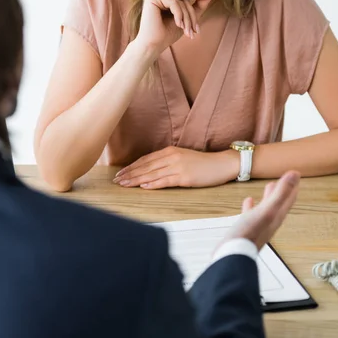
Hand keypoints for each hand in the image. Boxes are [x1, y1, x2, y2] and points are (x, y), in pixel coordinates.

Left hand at [113, 147, 238, 188]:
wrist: (221, 164)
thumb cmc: (202, 163)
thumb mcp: (182, 158)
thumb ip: (167, 162)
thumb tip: (152, 171)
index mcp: (170, 151)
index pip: (145, 160)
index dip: (132, 167)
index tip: (120, 174)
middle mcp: (171, 157)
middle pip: (146, 166)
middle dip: (129, 174)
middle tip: (116, 181)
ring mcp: (178, 166)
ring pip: (152, 174)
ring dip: (136, 180)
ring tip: (124, 185)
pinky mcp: (185, 176)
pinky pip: (165, 180)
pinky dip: (153, 184)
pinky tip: (143, 186)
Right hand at [136, 0, 219, 54]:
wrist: (153, 45)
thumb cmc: (167, 33)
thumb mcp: (187, 19)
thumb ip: (198, 5)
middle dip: (192, 15)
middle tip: (195, 31)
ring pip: (181, 0)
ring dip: (187, 18)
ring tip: (187, 32)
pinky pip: (174, 2)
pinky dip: (179, 15)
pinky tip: (178, 25)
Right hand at [217, 171, 299, 252]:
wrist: (233, 254)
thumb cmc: (250, 233)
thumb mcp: (267, 209)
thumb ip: (281, 193)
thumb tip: (295, 175)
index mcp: (277, 216)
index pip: (289, 199)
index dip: (293, 186)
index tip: (295, 175)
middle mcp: (270, 221)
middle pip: (280, 203)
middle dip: (283, 190)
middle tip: (286, 180)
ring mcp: (258, 225)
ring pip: (267, 207)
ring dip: (269, 196)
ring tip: (269, 187)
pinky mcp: (247, 228)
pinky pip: (252, 214)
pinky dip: (252, 206)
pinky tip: (248, 202)